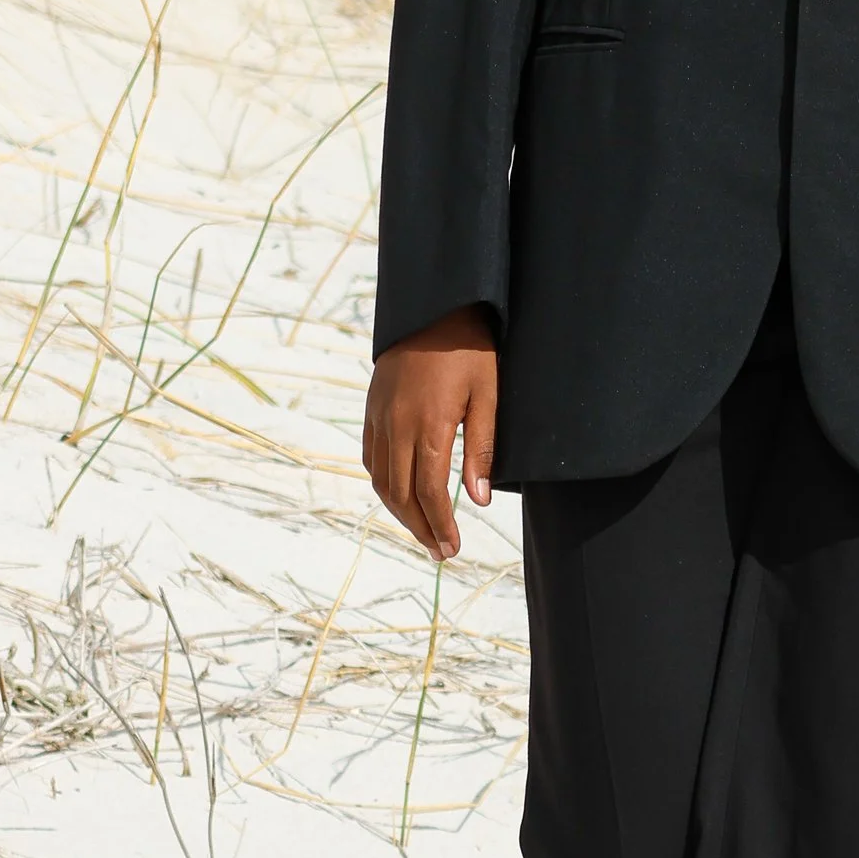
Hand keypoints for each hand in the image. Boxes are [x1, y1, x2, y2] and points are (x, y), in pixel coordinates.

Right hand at [363, 308, 498, 561]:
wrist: (433, 305)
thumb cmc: (470, 349)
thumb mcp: (487, 394)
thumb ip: (481, 448)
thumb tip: (478, 500)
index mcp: (428, 425)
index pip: (430, 492)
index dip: (440, 525)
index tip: (451, 549)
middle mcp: (397, 426)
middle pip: (401, 494)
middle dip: (420, 528)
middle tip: (441, 552)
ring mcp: (379, 417)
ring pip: (381, 480)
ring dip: (399, 511)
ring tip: (423, 531)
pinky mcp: (372, 408)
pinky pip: (371, 458)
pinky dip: (383, 484)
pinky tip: (400, 495)